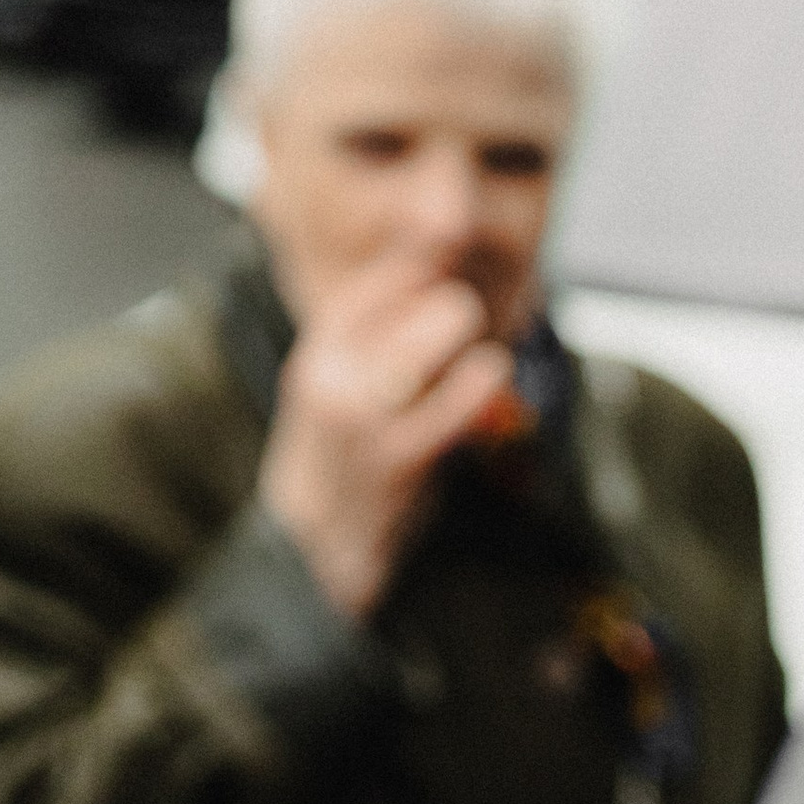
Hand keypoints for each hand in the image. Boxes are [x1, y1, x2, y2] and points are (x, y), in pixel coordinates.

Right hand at [256, 253, 513, 615]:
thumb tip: (432, 263)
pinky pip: (455, 404)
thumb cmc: (339, 447)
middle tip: (462, 324)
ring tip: (476, 357)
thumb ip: (376, 326)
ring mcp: (363, 417)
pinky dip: (480, 381)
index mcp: (319, 350)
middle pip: (423, 303)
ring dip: (468, 341)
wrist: (312, 541)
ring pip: (438, 340)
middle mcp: (334, 375)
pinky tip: (491, 372)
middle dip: (455, 309)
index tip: (448, 262)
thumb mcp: (337, 377)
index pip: (381, 281)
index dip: (424, 265)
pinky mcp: (398, 458)